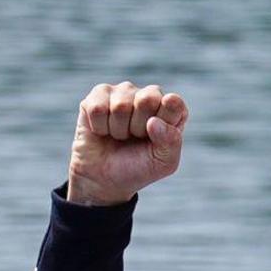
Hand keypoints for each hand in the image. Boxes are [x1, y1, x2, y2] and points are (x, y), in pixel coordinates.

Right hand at [65, 82, 185, 206]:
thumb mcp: (164, 162)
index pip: (173, 102)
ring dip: (118, 130)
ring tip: (119, 136)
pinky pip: (97, 108)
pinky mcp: (98, 95)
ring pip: (120, 106)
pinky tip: (103, 130)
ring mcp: (122, 92)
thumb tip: (153, 121)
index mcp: (171, 108)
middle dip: (138, 127)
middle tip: (135, 137)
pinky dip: (100, 127)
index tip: (156, 137)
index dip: (163, 121)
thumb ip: (171, 141)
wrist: (105, 178)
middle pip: (146, 99)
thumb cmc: (138, 167)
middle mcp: (148, 95)